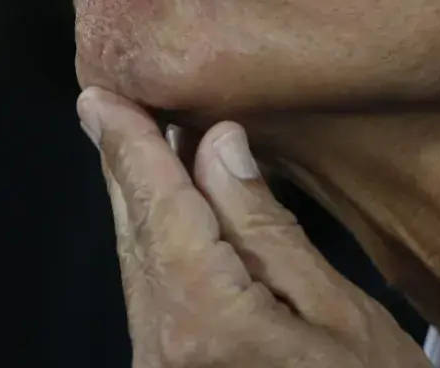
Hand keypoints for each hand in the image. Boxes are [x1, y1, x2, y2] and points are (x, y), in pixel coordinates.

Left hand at [77, 87, 432, 367]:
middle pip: (136, 240)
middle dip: (123, 170)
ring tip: (137, 146)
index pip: (160, 212)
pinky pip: (154, 306)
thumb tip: (217, 145)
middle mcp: (166, 354)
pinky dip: (156, 253)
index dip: (130, 148)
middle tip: (104, 106)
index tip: (100, 96)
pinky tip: (167, 220)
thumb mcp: (339, 312)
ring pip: (139, 273)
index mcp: (208, 326)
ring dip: (140, 209)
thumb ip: (265, 229)